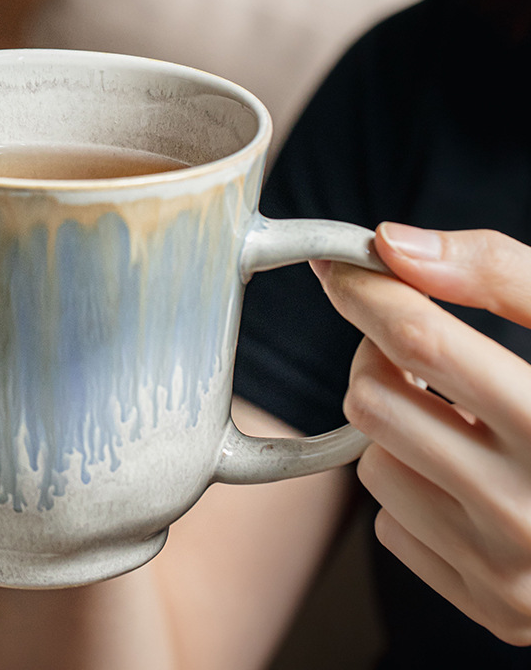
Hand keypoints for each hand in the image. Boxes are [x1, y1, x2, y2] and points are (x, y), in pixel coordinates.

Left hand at [312, 223, 530, 644]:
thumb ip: (500, 276)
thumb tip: (393, 245)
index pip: (420, 341)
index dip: (366, 293)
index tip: (341, 267)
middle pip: (373, 401)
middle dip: (379, 362)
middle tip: (418, 354)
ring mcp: (508, 568)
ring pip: (372, 464)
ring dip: (398, 430)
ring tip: (459, 421)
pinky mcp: (491, 605)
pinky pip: (393, 525)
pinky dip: (416, 492)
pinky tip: (470, 483)